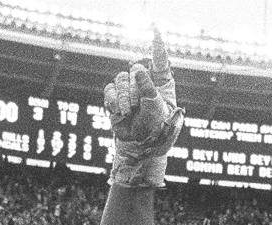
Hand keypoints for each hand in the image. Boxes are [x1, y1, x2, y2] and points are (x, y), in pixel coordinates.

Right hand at [104, 30, 183, 187]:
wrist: (140, 150)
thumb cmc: (156, 133)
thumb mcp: (157, 112)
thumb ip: (149, 90)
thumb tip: (138, 70)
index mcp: (161, 85)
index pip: (160, 61)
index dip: (157, 46)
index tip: (153, 29)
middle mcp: (145, 84)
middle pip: (135, 68)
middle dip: (135, 87)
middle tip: (137, 106)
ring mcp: (129, 91)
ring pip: (121, 78)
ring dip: (124, 96)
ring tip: (129, 112)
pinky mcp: (116, 99)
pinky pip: (110, 90)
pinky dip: (113, 100)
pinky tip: (118, 112)